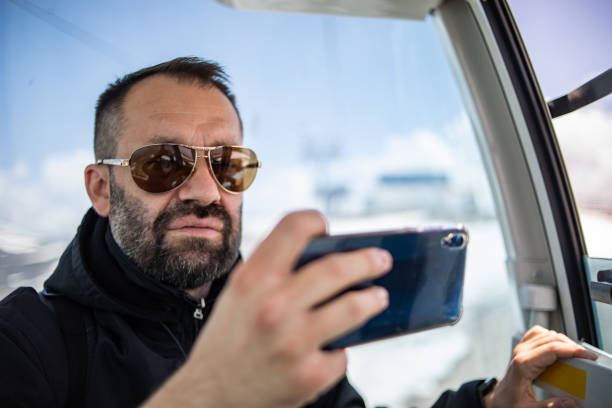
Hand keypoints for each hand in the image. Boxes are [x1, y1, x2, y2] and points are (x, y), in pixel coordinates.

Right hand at [145, 210, 391, 407]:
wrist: (210, 395)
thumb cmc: (230, 337)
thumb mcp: (239, 294)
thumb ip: (274, 270)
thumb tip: (328, 253)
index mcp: (253, 278)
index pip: (295, 227)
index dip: (316, 221)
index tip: (327, 228)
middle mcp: (273, 306)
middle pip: (337, 267)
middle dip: (368, 260)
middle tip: (382, 259)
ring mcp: (293, 342)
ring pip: (354, 307)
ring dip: (373, 299)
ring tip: (379, 296)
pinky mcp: (309, 375)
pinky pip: (341, 353)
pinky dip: (339, 349)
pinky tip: (334, 346)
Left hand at [484, 325, 597, 407]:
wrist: (497, 399)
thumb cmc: (508, 402)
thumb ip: (550, 406)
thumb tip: (570, 402)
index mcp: (522, 364)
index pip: (551, 349)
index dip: (571, 350)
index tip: (585, 355)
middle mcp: (520, 353)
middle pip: (550, 338)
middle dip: (571, 345)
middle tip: (586, 356)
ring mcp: (520, 349)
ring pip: (544, 333)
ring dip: (561, 340)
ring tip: (575, 353)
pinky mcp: (522, 350)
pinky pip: (538, 335)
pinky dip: (551, 338)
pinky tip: (559, 348)